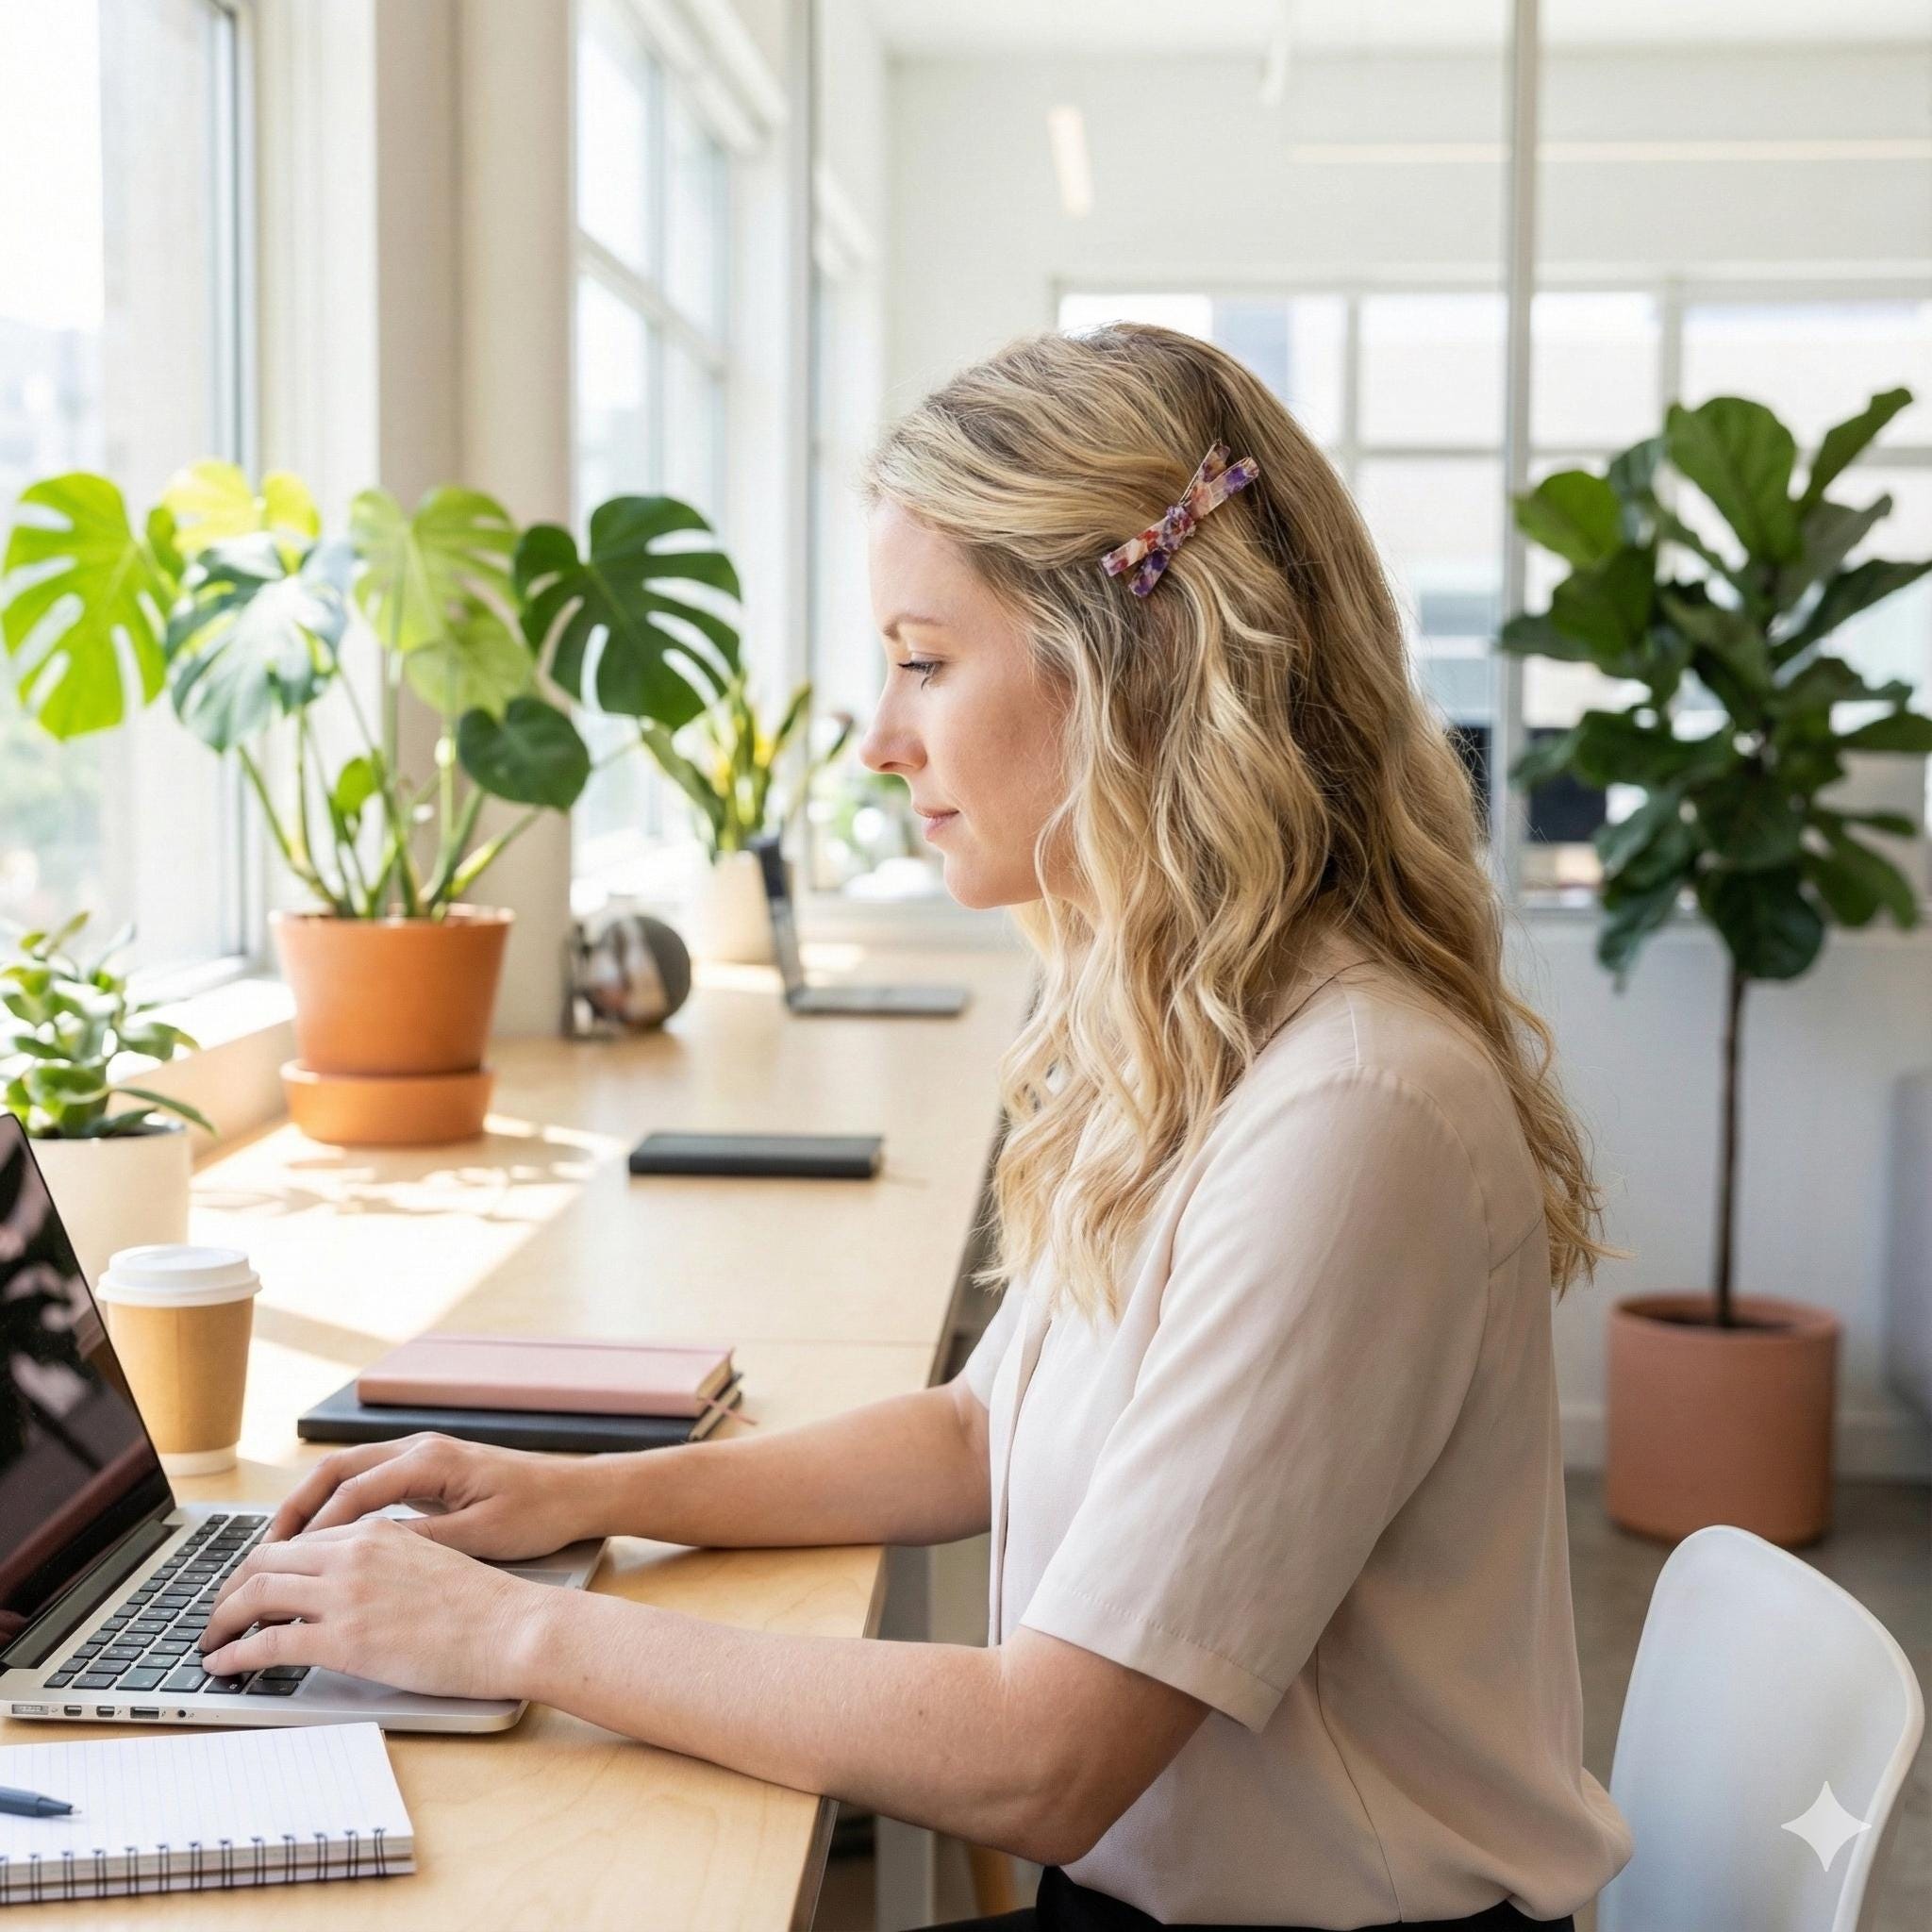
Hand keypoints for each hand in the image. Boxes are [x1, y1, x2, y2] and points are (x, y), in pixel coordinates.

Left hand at [197, 1516, 554, 1699]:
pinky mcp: (345, 1639)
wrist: (515, 1628)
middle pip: (266, 1559)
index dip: (265, 1563)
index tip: (252, 1586)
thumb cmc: (488, 1606)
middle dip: (231, 1589)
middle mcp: (355, 1552)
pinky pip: (268, 1643)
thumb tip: (360, 1587)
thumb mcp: (433, 1561)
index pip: (301, 1539)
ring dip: (222, 1619)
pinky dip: (236, 1654)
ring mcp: (347, 1594)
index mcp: (378, 1530)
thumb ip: (389, 1563)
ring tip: (211, 1642)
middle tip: (220, 1615)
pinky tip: (225, 1665)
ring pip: (256, 1593)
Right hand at [266, 1432, 604, 1559]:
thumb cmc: (539, 1512)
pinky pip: (367, 1482)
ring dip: (311, 1506)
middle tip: (260, 1552)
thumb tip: (365, 1557)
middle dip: (294, 1509)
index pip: (353, 1492)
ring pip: (347, 1473)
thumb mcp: (481, 1536)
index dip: (314, 1531)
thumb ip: (422, 1544)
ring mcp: (422, 1455)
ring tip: (279, 1548)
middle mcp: (420, 1448)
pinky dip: (337, 1507)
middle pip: (336, 1471)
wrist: (579, 1492)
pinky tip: (324, 1541)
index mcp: (431, 1459)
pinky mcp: (428, 1470)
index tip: (283, 1565)